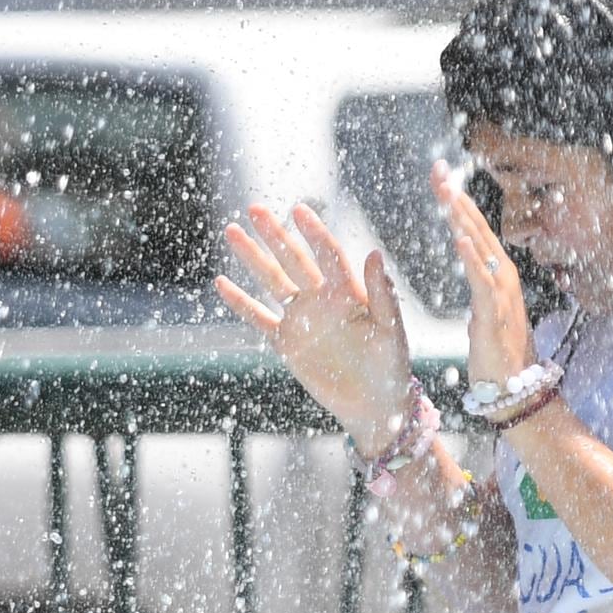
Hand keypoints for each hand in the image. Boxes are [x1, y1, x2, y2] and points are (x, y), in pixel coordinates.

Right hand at [214, 203, 414, 450]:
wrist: (374, 403)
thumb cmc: (391, 366)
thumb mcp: (391, 330)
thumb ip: (382, 293)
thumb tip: (374, 253)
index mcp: (348, 292)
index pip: (327, 254)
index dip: (313, 233)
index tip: (298, 210)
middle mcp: (322, 299)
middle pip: (293, 259)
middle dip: (274, 234)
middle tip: (255, 209)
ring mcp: (302, 318)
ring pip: (272, 281)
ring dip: (252, 258)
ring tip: (232, 231)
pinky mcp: (287, 342)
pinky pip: (259, 318)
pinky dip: (241, 302)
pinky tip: (222, 283)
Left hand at [430, 160, 543, 393]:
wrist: (516, 392)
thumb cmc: (498, 356)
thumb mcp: (485, 314)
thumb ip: (480, 290)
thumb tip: (474, 272)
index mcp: (497, 275)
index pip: (474, 230)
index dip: (457, 202)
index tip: (440, 177)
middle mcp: (502, 277)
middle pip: (476, 229)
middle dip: (456, 199)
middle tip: (437, 170)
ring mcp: (501, 293)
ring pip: (480, 247)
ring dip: (462, 219)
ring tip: (446, 193)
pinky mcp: (495, 314)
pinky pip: (483, 281)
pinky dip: (473, 258)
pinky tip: (460, 239)